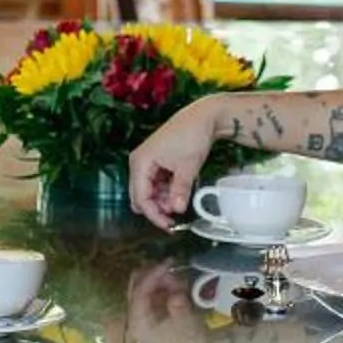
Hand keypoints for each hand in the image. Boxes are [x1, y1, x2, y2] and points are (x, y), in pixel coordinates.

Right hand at [128, 96, 223, 226]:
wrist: (203, 116)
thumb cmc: (192, 135)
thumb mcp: (188, 167)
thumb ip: (180, 191)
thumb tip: (176, 209)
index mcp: (141, 162)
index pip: (141, 198)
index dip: (154, 215)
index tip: (169, 226)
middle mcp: (139, 161)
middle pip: (140, 196)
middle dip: (156, 208)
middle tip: (174, 217)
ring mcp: (146, 160)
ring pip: (148, 191)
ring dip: (162, 199)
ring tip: (180, 200)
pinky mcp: (155, 160)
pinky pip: (155, 182)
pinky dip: (165, 190)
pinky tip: (178, 191)